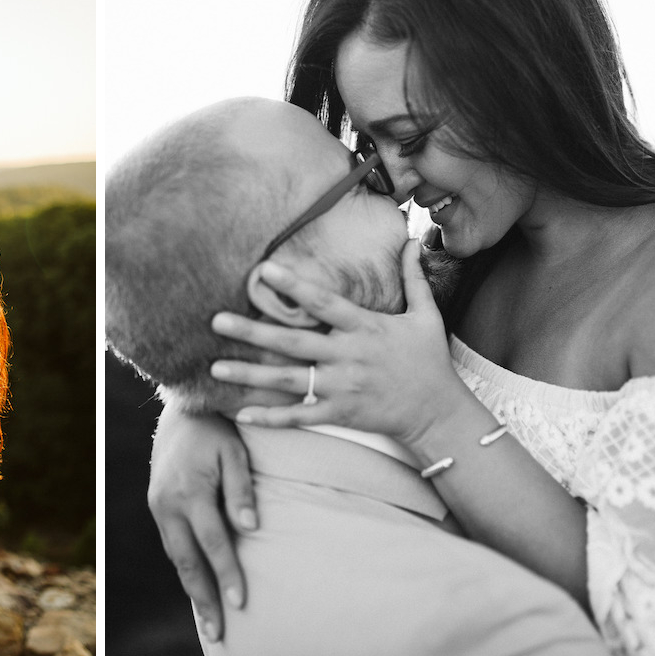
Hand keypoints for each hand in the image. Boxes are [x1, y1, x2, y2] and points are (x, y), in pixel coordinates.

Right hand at [147, 403, 255, 642]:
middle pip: (187, 561)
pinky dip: (185, 569)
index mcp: (190, 491)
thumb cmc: (215, 431)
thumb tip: (250, 527)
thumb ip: (241, 490)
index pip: (213, 542)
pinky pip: (171, 545)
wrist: (179, 412)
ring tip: (211, 621)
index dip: (227, 574)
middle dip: (204, 599)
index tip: (241, 603)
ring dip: (193, 590)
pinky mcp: (157, 507)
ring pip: (176, 557)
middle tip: (219, 634)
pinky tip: (198, 587)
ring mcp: (158, 507)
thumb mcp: (235, 452)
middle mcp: (168, 504)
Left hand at [210, 240, 464, 445]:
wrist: (439, 413)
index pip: (323, 303)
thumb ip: (414, 277)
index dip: (294, 286)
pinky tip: (241, 413)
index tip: (264, 270)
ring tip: (215, 368)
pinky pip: (300, 416)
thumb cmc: (429, 360)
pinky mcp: (340, 413)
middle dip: (252, 332)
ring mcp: (342, 388)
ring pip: (289, 380)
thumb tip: (413, 239)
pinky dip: (271, 416)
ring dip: (250, 375)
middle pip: (294, 343)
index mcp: (365, 328)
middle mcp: (349, 357)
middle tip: (215, 320)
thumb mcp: (426, 315)